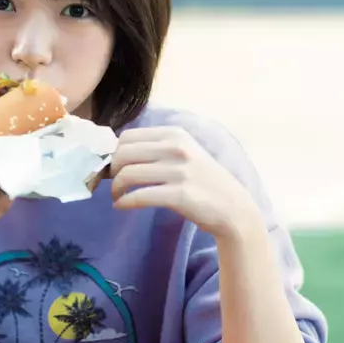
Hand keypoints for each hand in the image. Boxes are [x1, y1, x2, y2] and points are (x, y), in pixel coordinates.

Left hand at [110, 127, 257, 237]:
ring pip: (128, 174)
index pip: (127, 137)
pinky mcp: (179, 195)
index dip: (113, 152)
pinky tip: (121, 206)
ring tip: (117, 196)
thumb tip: (115, 153)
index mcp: (175, 134)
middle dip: (111, 170)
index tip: (113, 167)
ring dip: (115, 188)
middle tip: (112, 183)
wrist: (232, 208)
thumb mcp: (184, 153)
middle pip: (123, 154)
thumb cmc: (202, 181)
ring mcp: (179, 171)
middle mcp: (176, 148)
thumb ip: (156, 149)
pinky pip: (138, 196)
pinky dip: (124, 202)